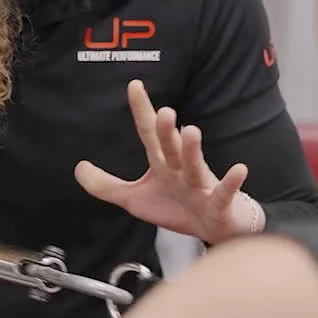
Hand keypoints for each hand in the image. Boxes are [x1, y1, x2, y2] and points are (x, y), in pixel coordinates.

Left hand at [74, 80, 263, 245]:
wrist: (215, 232)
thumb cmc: (178, 208)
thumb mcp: (134, 199)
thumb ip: (106, 185)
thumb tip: (78, 168)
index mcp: (162, 164)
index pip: (149, 133)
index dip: (141, 111)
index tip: (134, 85)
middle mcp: (181, 169)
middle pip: (172, 147)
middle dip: (167, 130)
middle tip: (164, 111)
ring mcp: (201, 185)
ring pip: (196, 165)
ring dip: (194, 149)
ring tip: (191, 131)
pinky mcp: (218, 204)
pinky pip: (224, 192)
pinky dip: (232, 182)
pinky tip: (238, 169)